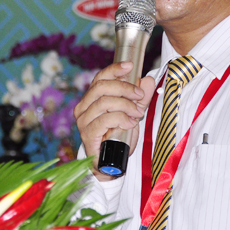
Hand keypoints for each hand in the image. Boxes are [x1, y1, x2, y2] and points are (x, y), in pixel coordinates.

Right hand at [74, 61, 154, 180]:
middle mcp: (83, 107)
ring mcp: (83, 121)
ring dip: (126, 105)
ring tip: (137, 113)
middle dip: (124, 88)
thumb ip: (138, 97)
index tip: (130, 65)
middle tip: (139, 95)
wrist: (110, 164)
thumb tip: (146, 80)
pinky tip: (130, 123)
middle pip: (101, 87)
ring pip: (104, 102)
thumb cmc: (118, 138)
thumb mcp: (132, 113)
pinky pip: (105, 119)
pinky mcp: (87, 134)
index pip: (100, 78)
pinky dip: (121, 118)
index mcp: (91, 99)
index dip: (114, 69)